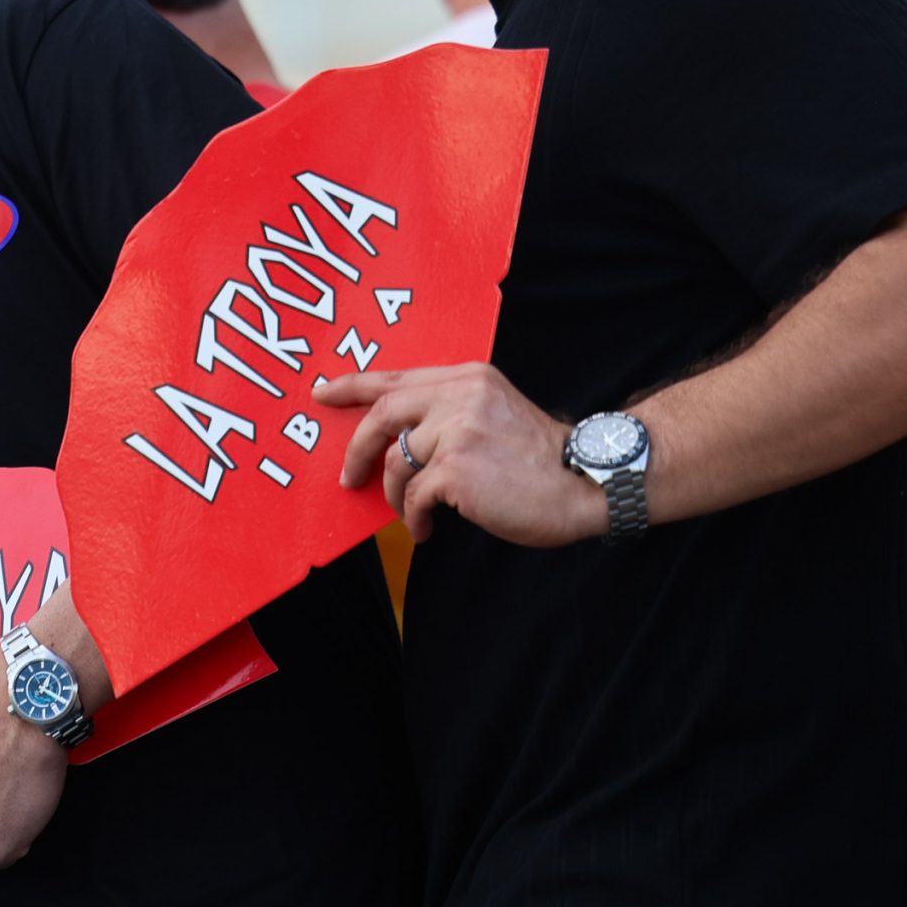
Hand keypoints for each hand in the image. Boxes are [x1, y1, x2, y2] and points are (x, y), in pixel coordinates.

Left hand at [318, 363, 604, 546]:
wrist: (585, 482)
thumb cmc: (538, 458)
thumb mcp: (495, 411)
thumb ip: (451, 410)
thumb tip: (396, 439)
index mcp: (467, 377)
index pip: (396, 377)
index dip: (352, 384)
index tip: (322, 392)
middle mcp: (459, 396)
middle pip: (382, 415)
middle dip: (357, 449)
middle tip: (349, 476)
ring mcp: (456, 430)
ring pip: (396, 463)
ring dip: (395, 495)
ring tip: (411, 513)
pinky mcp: (456, 469)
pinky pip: (414, 496)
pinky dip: (413, 518)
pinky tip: (427, 529)